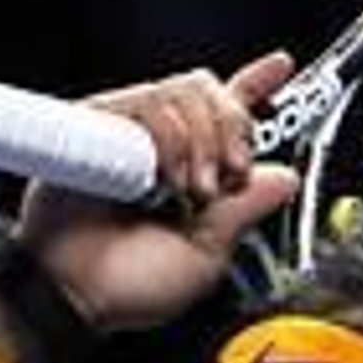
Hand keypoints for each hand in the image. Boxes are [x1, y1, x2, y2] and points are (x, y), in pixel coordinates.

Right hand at [14, 53, 301, 333]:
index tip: (278, 67)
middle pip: (211, 91)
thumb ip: (246, 212)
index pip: (225, 114)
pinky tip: (164, 177)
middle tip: (232, 174)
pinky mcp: (100, 124)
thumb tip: (284, 178)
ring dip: (202, 140)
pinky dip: (170, 136)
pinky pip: (149, 101)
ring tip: (190, 190)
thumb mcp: (207, 255)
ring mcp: (131, 133)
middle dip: (235, 126)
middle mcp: (163, 146)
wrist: (78, 294)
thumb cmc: (129, 287)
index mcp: (192, 173)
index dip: (254, 84)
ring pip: (185, 91)